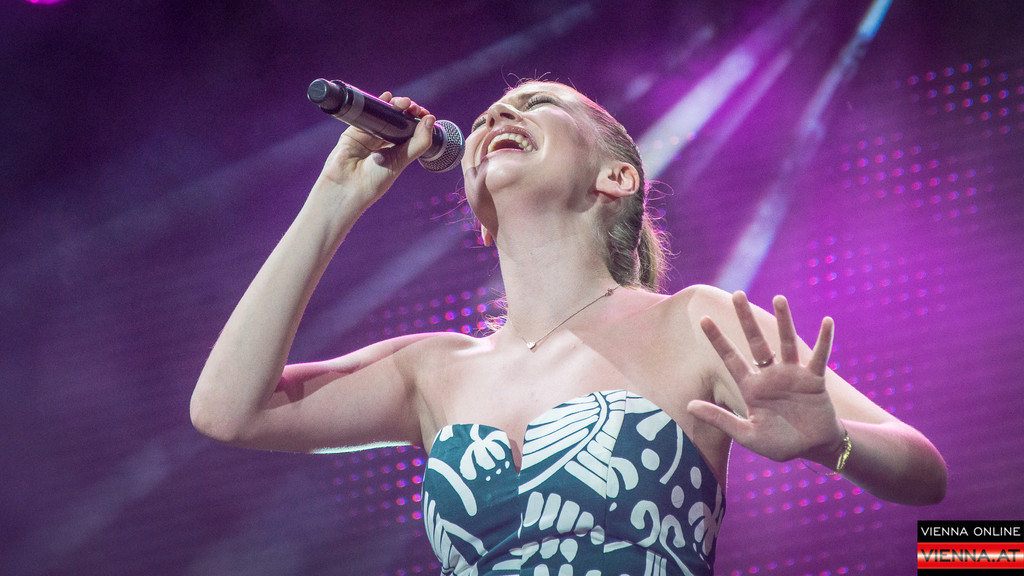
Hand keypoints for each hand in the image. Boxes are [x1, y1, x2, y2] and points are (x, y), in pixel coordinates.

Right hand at [317, 92, 436, 206]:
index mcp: (398, 154)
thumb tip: (431, 119)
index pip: (412, 132)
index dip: (419, 122)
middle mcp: (384, 144)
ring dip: (396, 105)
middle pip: (399, 121)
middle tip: (413, 107)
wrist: (346, 187)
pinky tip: (387, 98)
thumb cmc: (374, 181)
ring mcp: (369, 136)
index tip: (425, 115)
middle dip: (408, 111)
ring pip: (385, 115)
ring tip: (404, 102)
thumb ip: (418, 142)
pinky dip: (378, 103)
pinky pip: (368, 114)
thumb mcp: (401, 161)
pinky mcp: (355, 131)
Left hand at [688, 292, 846, 464]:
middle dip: (746, 319)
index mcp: (751, 387)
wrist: (813, 449)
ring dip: (784, 320)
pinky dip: (824, 340)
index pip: (730, 358)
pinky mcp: (814, 380)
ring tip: (779, 298)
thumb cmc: (779, 443)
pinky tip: (826, 322)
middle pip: (756, 341)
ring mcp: (792, 375)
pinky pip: (819, 356)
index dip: (718, 339)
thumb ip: (720, 419)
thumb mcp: (746, 434)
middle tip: (737, 294)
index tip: (704, 318)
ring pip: (786, 342)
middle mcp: (770, 375)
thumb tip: (688, 406)